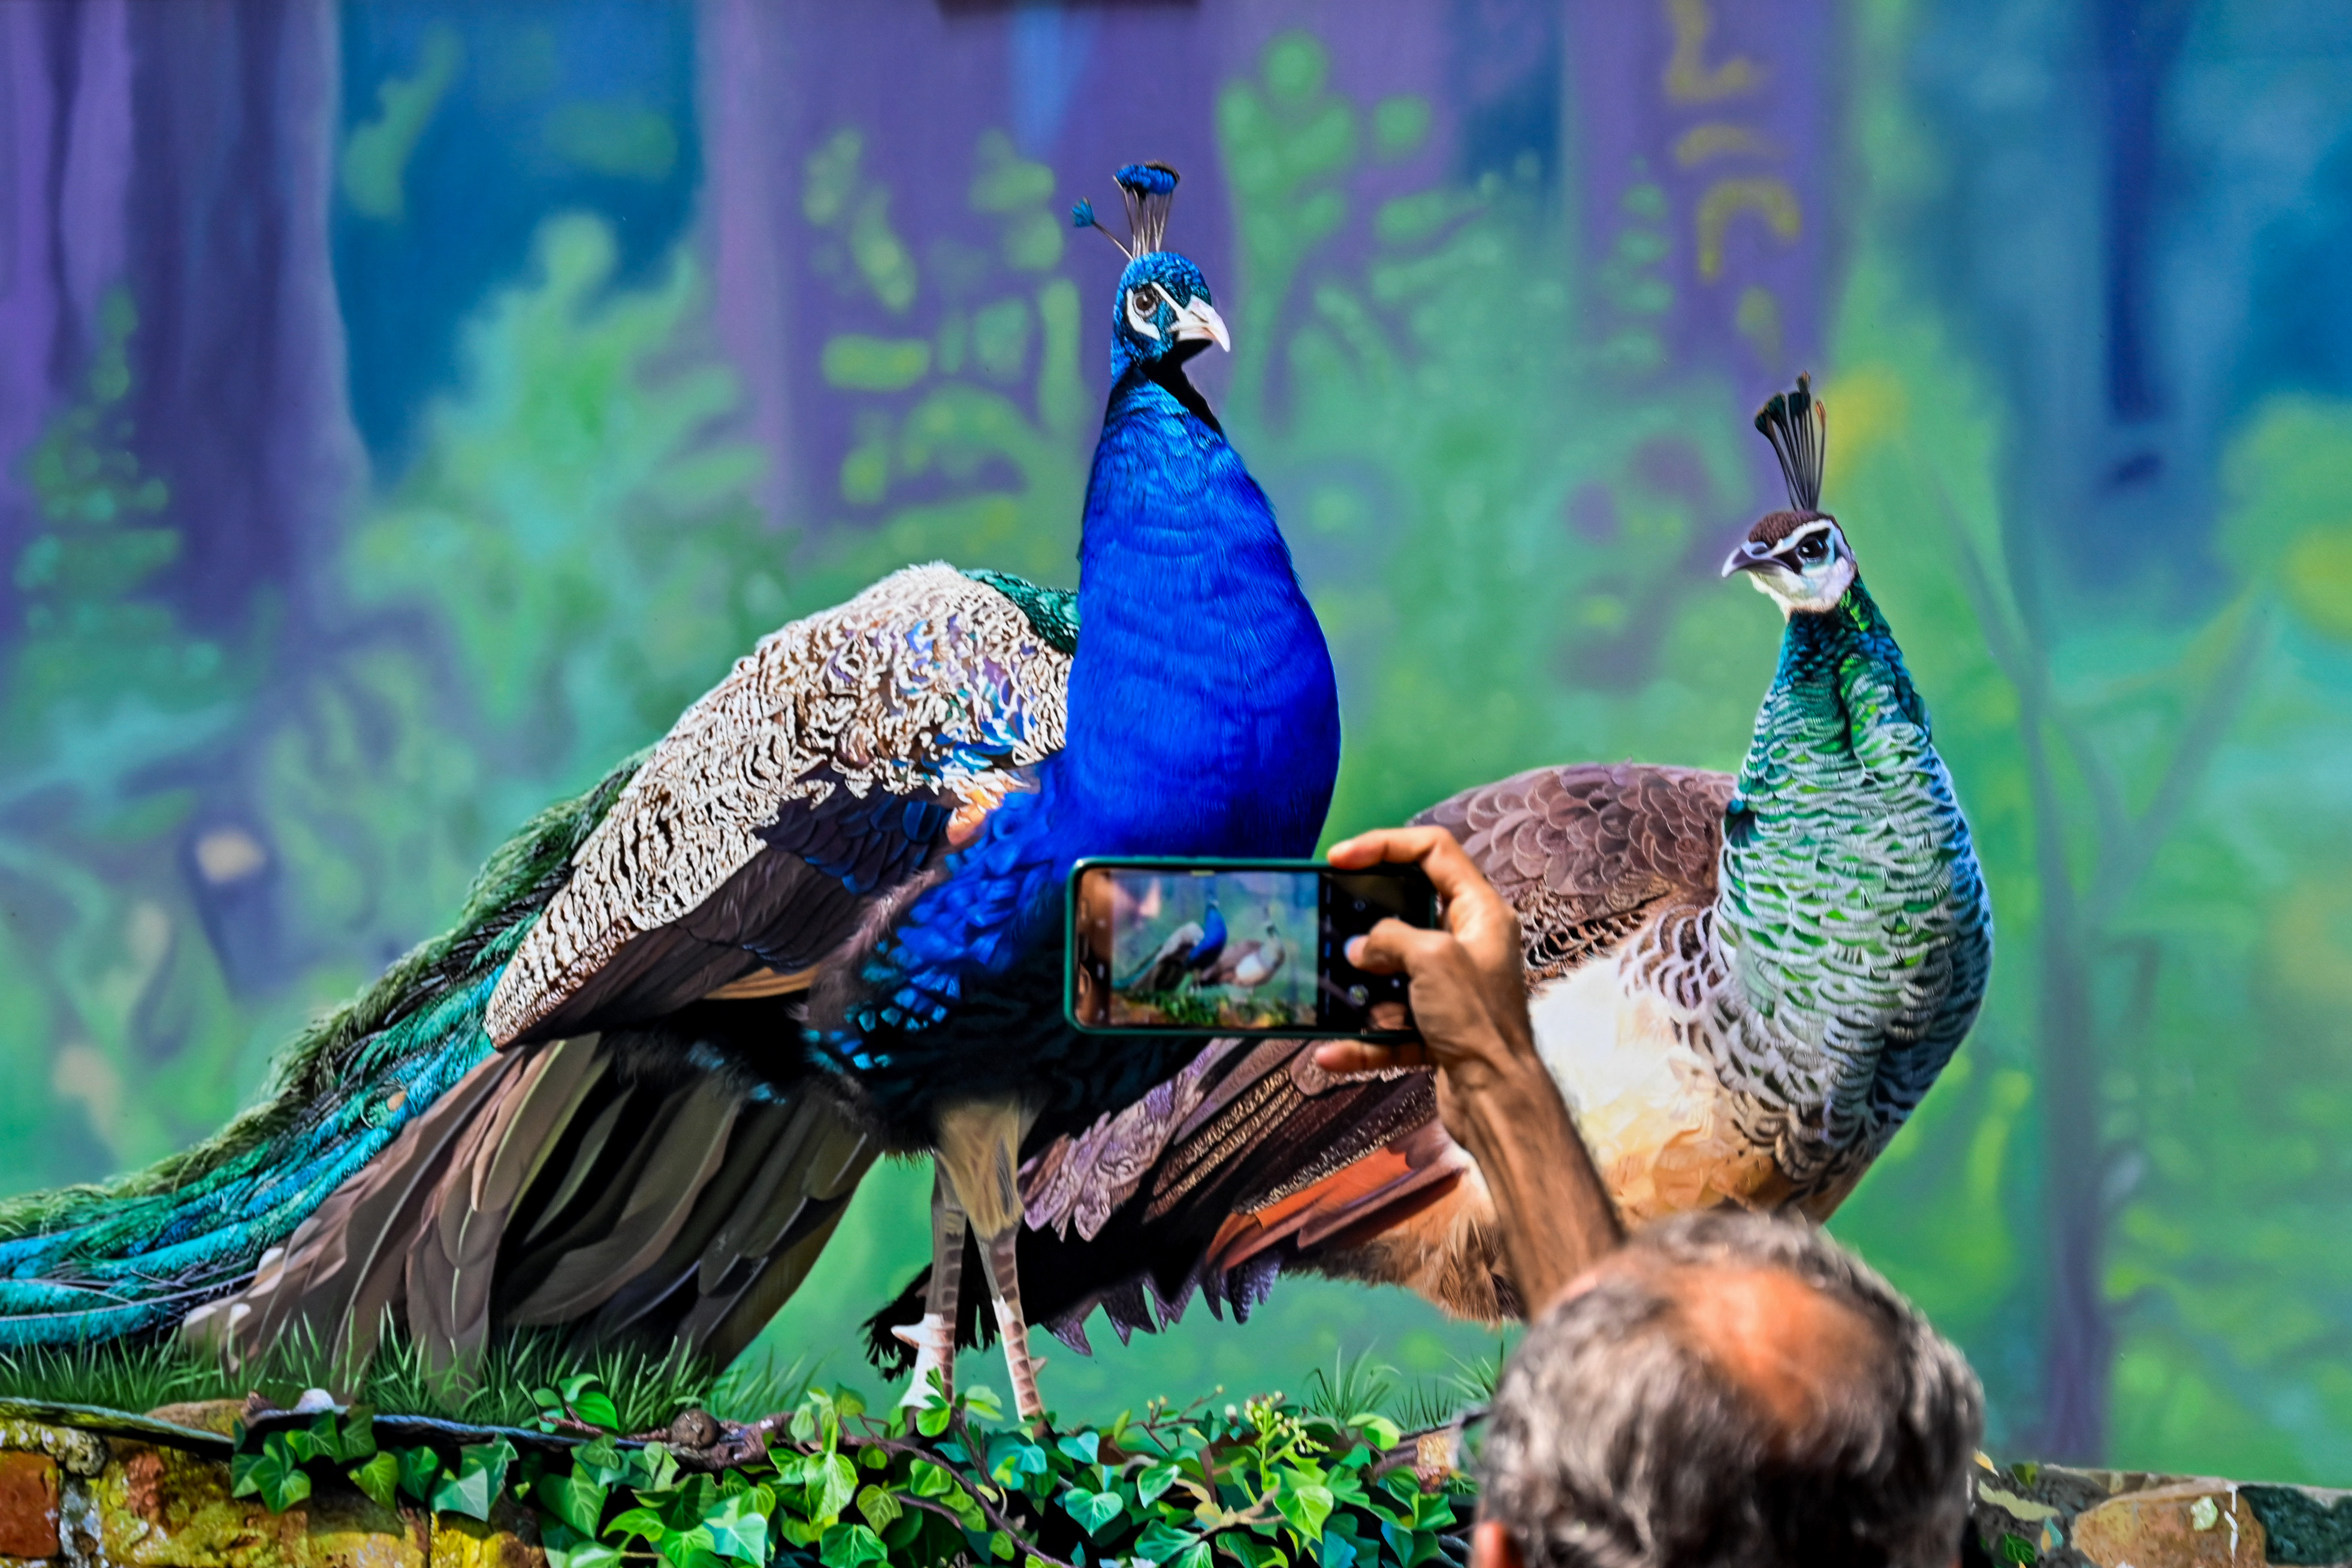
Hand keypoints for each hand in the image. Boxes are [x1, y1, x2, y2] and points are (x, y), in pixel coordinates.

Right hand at [1312, 826, 1535, 1104]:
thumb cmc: (1479, 1022)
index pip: (1433, 851)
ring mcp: (1452, 988)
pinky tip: (1332, 1051)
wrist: (1497, 1101)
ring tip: (1331, 987)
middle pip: (1408, 910)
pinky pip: (1389, 1023)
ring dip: (1361, 983)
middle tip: (1331, 918)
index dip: (1385, 845)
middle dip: (1367, 919)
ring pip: (1394, 971)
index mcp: (1480, 913)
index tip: (1341, 858)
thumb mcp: (1431, 960)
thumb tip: (1361, 947)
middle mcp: (1468, 945)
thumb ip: (1390, 939)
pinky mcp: (1437, 1028)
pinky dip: (1362, 1038)